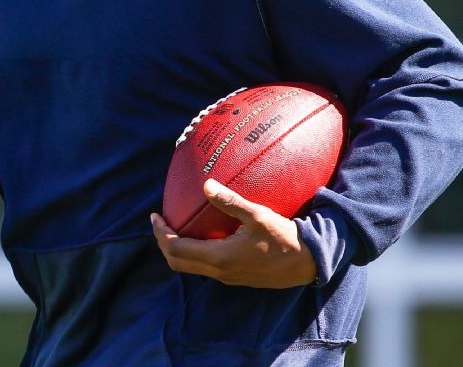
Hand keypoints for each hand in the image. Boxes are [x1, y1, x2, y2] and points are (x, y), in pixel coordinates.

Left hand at [151, 179, 317, 288]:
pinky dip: (193, 253)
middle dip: (163, 243)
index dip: (160, 234)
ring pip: (190, 267)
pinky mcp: (236, 277)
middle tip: (160, 222)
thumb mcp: (258, 215)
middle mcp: (219, 272)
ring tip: (175, 227)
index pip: (176, 249)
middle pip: (177, 263)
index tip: (154, 216)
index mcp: (220, 257)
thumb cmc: (284, 238)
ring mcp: (227, 277)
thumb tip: (206, 184)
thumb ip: (230, 201)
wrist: (308, 262)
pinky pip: (204, 267)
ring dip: (177, 249)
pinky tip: (200, 235)